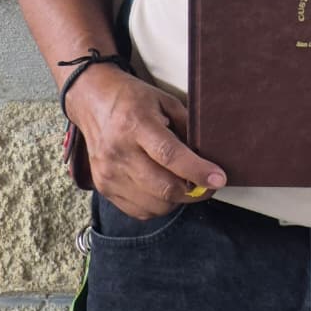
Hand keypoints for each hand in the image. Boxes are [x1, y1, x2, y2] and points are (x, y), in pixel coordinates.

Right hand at [65, 64, 226, 217]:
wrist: (91, 100)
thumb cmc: (131, 98)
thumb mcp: (164, 101)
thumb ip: (186, 127)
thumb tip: (207, 155)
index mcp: (136, 124)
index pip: (170, 156)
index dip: (197, 171)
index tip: (219, 178)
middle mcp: (119, 152)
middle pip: (163, 187)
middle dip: (194, 191)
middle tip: (209, 184)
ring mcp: (109, 174)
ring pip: (154, 205)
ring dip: (177, 200)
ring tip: (184, 183)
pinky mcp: (103, 188)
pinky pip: (139, 211)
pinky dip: (158, 205)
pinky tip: (163, 189)